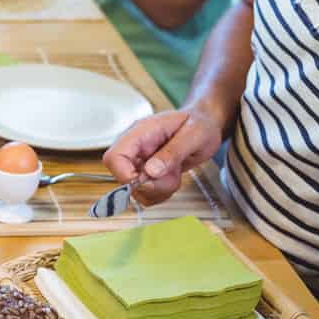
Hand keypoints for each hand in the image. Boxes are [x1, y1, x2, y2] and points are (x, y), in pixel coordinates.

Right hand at [103, 108, 223, 205]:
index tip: (149, 180)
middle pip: (122, 177)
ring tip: (175, 174)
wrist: (205, 124)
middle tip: (172, 177)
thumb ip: (172, 152)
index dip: (125, 175)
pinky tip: (173, 178)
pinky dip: (161, 193)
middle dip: (150, 186)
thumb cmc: (200, 124)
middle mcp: (135, 148)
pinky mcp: (146, 173)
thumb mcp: (193, 135)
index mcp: (140, 132)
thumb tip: (150, 172)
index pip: (113, 157)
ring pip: (135, 190)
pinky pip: (146, 194)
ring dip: (159, 191)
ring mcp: (139, 161)